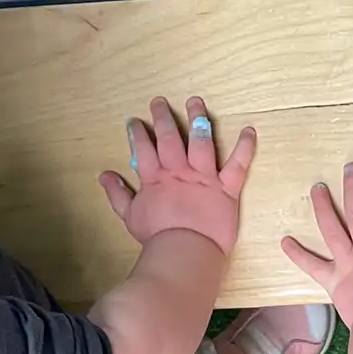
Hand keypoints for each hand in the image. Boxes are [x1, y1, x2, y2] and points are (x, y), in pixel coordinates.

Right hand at [99, 97, 256, 255]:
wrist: (184, 250)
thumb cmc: (157, 237)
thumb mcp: (130, 215)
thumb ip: (117, 193)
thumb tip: (103, 175)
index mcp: (156, 178)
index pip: (144, 148)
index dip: (138, 133)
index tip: (135, 122)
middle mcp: (179, 171)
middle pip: (170, 137)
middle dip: (163, 117)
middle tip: (159, 102)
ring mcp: (204, 177)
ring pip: (201, 141)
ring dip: (198, 119)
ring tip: (195, 102)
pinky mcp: (226, 188)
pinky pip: (238, 164)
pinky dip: (245, 147)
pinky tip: (249, 130)